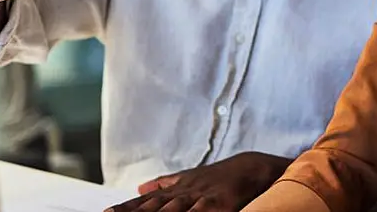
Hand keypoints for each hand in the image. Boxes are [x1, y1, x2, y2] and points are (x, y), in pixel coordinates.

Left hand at [105, 152, 291, 211]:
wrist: (252, 168)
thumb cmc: (220, 177)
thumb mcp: (190, 178)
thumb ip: (165, 183)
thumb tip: (140, 188)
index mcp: (176, 189)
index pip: (144, 202)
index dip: (124, 209)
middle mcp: (184, 193)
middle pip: (152, 207)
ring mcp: (201, 198)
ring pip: (172, 211)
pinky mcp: (219, 204)